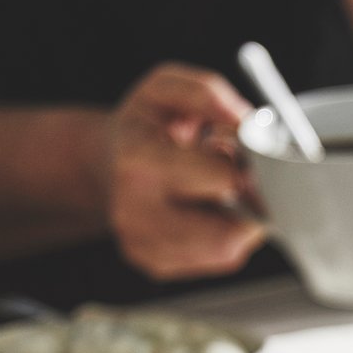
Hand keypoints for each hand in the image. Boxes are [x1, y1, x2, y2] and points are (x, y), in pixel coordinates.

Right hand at [105, 63, 264, 280]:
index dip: (248, 167)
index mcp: (139, 163)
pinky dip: (222, 236)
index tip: (248, 156)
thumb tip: (246, 120)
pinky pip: (216, 260)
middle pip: (227, 233)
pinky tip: (203, 212)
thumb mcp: (166, 88)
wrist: (104, 163)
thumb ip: (208, 93)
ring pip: (227, 251)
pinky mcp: (156, 265)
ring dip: (235, 222)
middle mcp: (136, 212)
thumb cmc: (143, 127)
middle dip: (245, 204)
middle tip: (237, 178)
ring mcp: (144, 246)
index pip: (223, 180)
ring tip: (213, 192)